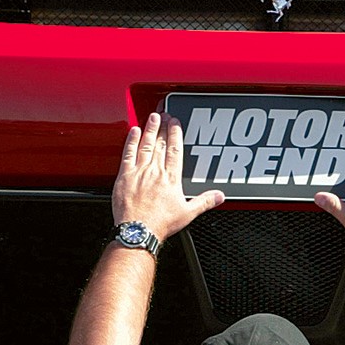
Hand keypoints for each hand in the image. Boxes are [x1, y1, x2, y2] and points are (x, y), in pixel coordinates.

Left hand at [111, 113, 223, 240]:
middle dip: (163, 127)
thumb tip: (220, 196)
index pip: (175, 150)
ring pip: (146, 145)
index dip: (176, 134)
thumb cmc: (160, 224)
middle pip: (161, 144)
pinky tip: (133, 131)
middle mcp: (156, 171)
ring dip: (150, 129)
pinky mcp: (125, 176)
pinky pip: (128, 154)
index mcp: (171, 178)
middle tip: (165, 114)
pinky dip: (130, 141)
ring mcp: (140, 172)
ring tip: (153, 117)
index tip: (176, 123)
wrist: (138, 231)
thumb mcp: (188, 214)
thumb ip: (204, 202)